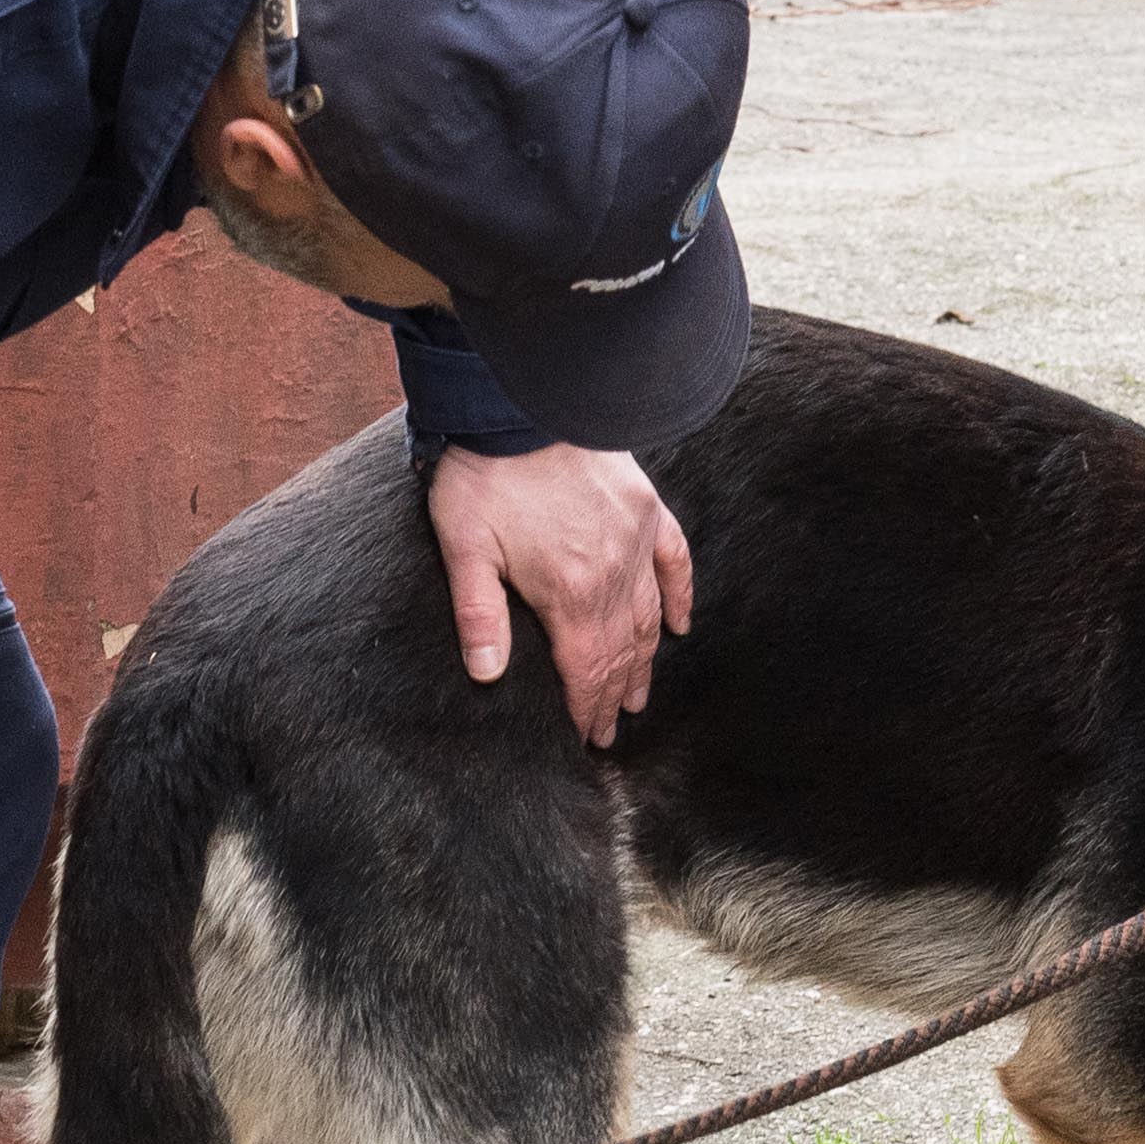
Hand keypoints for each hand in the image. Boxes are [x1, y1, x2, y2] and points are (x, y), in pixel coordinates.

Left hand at [426, 441, 695, 746]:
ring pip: (650, 616)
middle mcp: (613, 574)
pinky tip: (680, 624)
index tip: (590, 737)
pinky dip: (680, 596)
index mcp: (570, 592)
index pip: (586, 668)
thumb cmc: (483, 477)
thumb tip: (486, 676)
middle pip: (621, 651)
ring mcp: (636, 541)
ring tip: (639, 695)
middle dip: (614, 695)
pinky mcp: (646, 509)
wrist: (519, 406)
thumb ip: (478, 615)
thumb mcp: (464, 548)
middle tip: (613, 728)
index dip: (588, 708)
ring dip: (646, 660)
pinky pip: (675, 561)